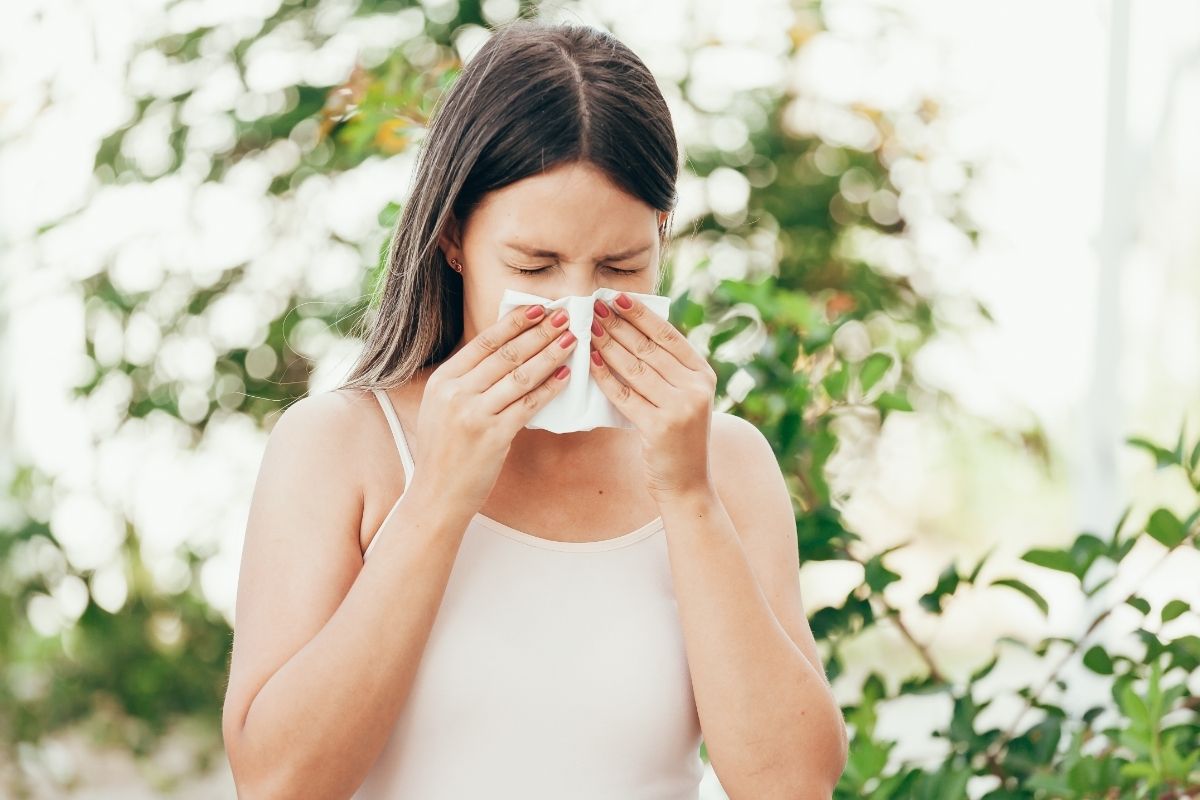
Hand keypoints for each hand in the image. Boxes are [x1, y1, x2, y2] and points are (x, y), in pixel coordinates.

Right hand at [410, 304, 577, 512]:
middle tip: (564, 316)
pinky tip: (566, 376)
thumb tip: (505, 352)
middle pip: (506, 354)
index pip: (484, 341)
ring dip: (550, 354)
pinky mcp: (494, 436)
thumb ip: (466, 380)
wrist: (437, 494)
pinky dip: (550, 388)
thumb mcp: (441, 406)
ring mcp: (474, 414)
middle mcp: (456, 393)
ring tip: (571, 340)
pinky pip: (529, 405)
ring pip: (521, 376)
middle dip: (539, 332)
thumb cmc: (444, 451)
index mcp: (443, 380)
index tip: (537, 308)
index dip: (514, 322)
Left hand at [588, 292, 717, 501]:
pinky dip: (605, 377)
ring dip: (607, 345)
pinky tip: (589, 362)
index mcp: (703, 374)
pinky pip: (624, 395)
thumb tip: (632, 332)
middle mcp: (696, 387)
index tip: (616, 297)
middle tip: (593, 307)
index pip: (668, 335)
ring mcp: (680, 407)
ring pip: (634, 368)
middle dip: (617, 325)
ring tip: (587, 329)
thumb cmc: (679, 437)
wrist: (688, 484)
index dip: (640, 314)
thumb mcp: (684, 398)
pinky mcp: (659, 427)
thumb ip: (668, 370)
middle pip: (648, 348)